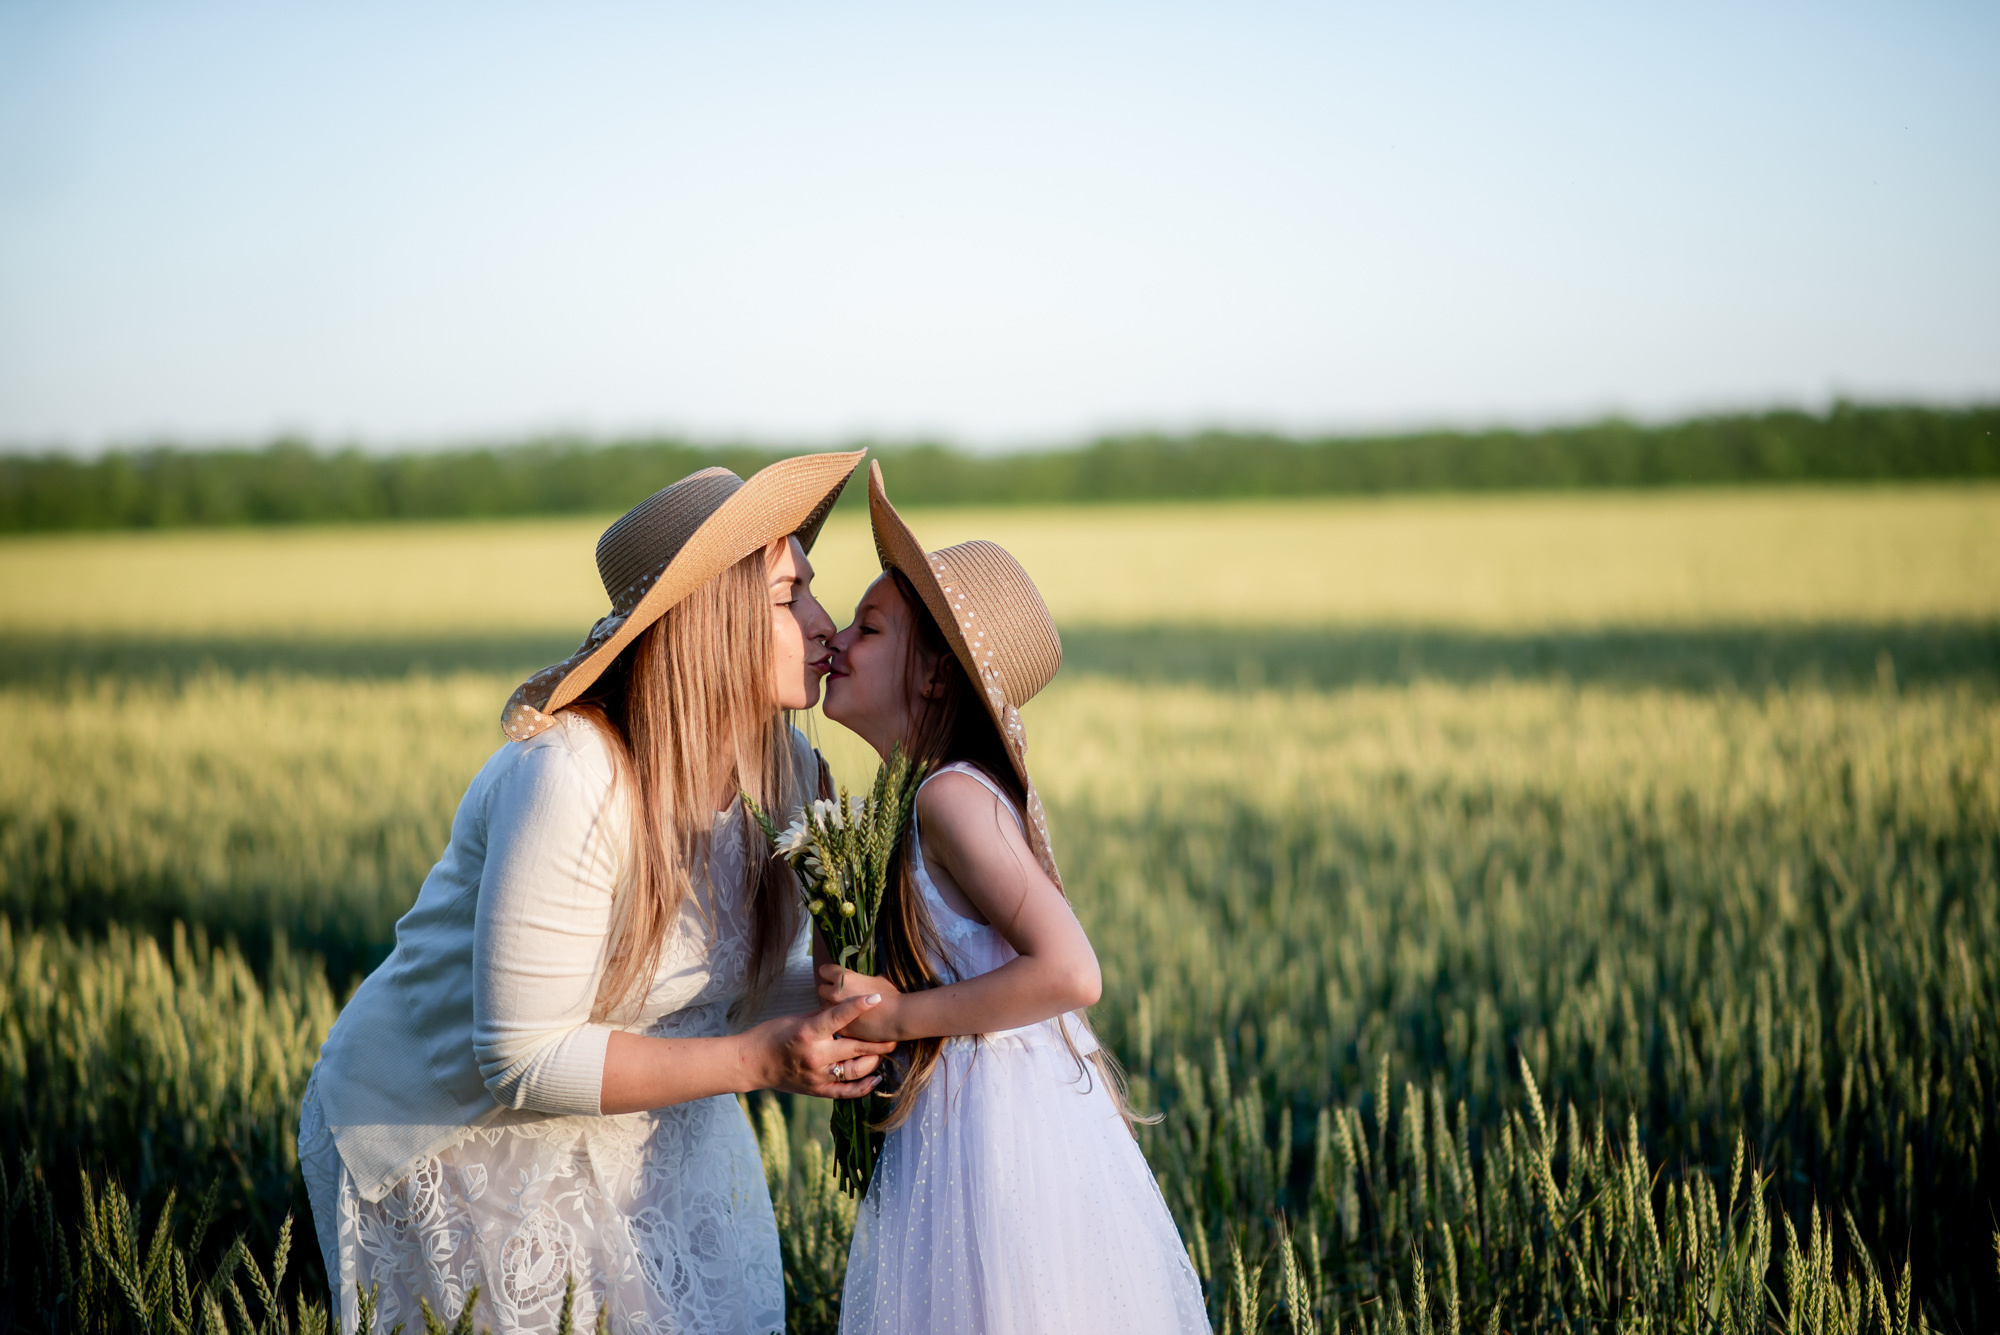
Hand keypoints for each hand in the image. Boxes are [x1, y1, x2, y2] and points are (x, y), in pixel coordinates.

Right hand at [751, 993, 895, 1099]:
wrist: (752, 1063)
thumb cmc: (771, 1035)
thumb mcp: (795, 1019)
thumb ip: (822, 1017)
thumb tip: (846, 1009)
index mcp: (807, 1033)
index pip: (838, 1017)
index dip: (859, 1007)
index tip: (877, 999)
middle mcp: (815, 1056)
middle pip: (855, 1048)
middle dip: (878, 1041)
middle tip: (894, 1034)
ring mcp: (817, 1076)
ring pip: (856, 1071)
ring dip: (874, 1061)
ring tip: (884, 1052)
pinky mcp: (817, 1090)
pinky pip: (846, 1092)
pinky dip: (864, 1087)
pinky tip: (876, 1078)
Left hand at [818, 965, 900, 1041]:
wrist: (898, 1017)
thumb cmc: (891, 995)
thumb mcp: (879, 977)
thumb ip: (865, 976)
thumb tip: (865, 976)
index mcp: (843, 977)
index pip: (824, 970)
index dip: (831, 973)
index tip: (837, 977)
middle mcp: (835, 993)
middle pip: (822, 989)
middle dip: (830, 991)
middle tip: (842, 994)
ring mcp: (836, 1011)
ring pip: (824, 1007)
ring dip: (832, 1006)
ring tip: (846, 1009)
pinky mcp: (841, 1027)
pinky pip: (833, 1022)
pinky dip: (839, 1021)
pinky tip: (850, 1021)